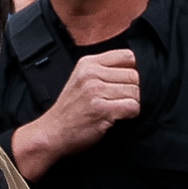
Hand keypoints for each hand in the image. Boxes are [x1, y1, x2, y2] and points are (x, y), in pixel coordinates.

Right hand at [13, 49, 141, 177]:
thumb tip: (134, 70)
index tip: (125, 82)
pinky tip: (118, 117)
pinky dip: (131, 114)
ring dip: (133, 103)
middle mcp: (91, 74)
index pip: (127, 56)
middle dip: (133, 90)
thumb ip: (103, 71)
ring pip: (135, 91)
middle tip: (120, 100)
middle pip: (134, 75)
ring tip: (117, 109)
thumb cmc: (69, 111)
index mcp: (88, 63)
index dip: (132, 70)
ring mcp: (95, 91)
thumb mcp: (81, 80)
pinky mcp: (101, 109)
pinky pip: (133, 107)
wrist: (51, 133)